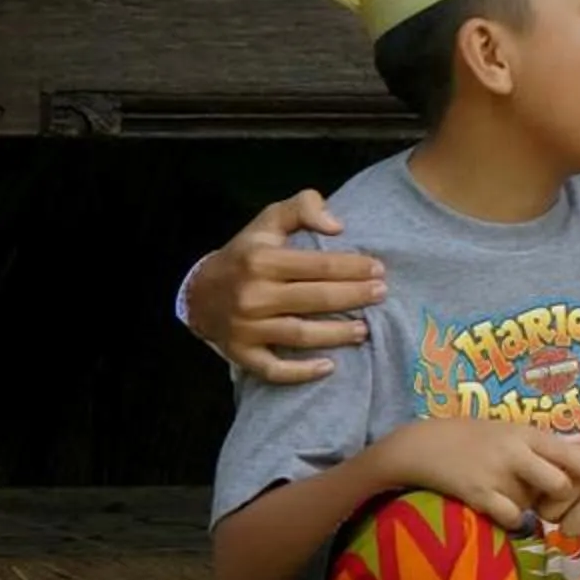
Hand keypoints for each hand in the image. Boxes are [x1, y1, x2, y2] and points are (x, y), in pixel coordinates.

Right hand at [186, 192, 387, 383]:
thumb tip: (338, 226)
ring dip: (338, 335)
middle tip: (382, 295)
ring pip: (301, 335)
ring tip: (365, 330)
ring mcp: (246, 327)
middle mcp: (252, 295)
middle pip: (316, 299)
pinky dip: (301, 372)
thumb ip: (304, 207)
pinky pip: (273, 369)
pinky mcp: (242, 353)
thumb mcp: (269, 220)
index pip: (319, 266)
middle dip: (355, 297)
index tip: (379, 269)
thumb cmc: (247, 254)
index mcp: (261, 260)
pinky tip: (329, 367)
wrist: (198, 292)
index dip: (353, 268)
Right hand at [370, 419, 579, 533]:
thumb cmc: (471, 436)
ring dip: (530, 508)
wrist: (423, 445)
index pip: (567, 453)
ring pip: (533, 504)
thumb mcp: (508, 430)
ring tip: (511, 497)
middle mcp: (516, 452)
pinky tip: (499, 509)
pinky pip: (510, 516)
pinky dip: (511, 519)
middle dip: (560, 497)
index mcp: (525, 434)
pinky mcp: (479, 494)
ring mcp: (497, 474)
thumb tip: (579, 450)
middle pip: (558, 484)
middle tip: (553, 502)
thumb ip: (537, 444)